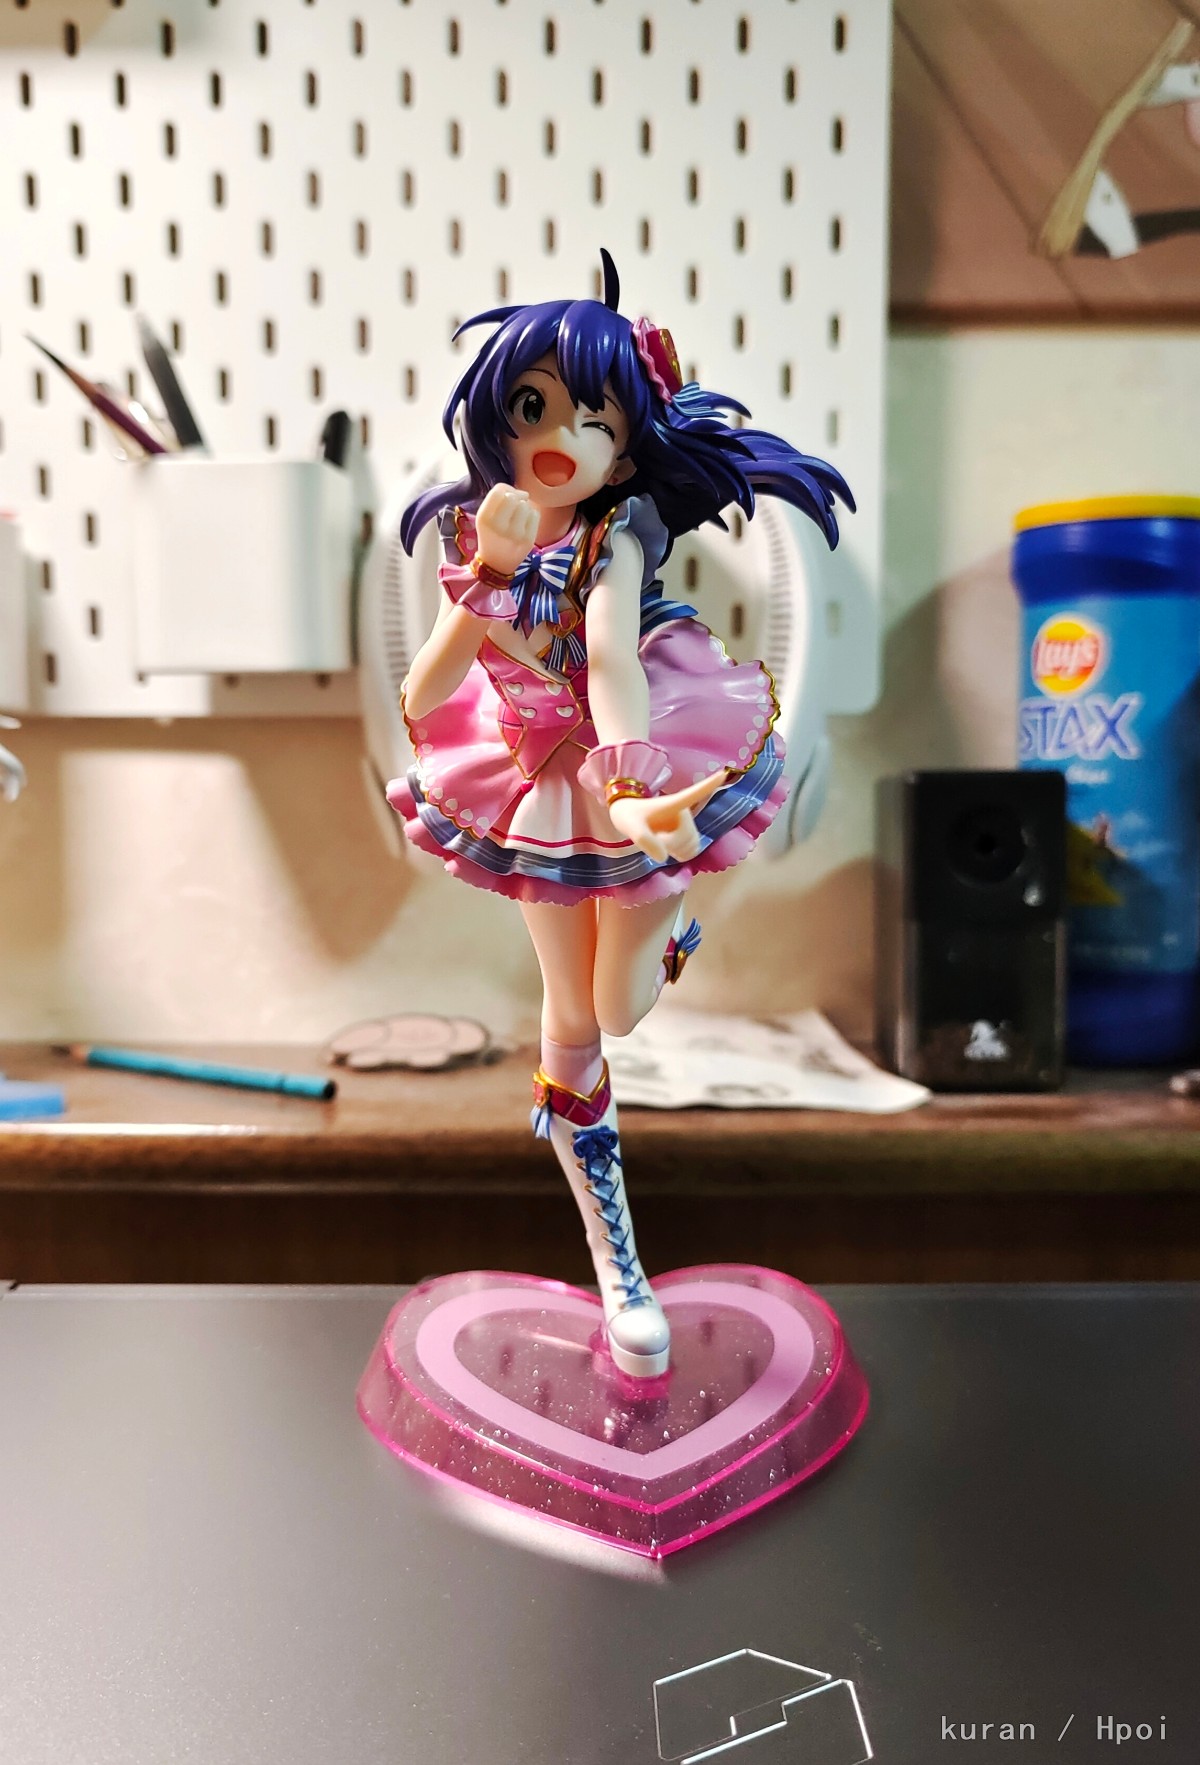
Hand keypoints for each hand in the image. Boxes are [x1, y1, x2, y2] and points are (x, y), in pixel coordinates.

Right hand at [475, 483, 538, 576]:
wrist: (496, 564)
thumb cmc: (491, 534)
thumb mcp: (485, 516)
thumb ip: (497, 499)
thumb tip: (522, 492)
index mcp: (484, 518)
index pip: (498, 491)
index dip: (505, 489)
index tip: (506, 496)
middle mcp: (498, 526)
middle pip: (513, 497)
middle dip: (516, 498)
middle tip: (515, 506)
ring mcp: (514, 534)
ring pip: (525, 505)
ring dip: (524, 508)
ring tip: (519, 518)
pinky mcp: (528, 540)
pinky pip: (535, 515)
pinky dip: (531, 516)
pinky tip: (525, 524)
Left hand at [607, 770, 728, 862]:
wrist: (629, 819)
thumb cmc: (629, 816)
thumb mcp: (630, 827)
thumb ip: (643, 840)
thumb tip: (663, 857)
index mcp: (674, 803)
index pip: (695, 793)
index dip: (710, 784)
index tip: (725, 772)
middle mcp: (685, 812)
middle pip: (687, 837)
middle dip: (671, 843)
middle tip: (653, 838)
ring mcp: (687, 825)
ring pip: (692, 846)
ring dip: (676, 850)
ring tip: (659, 841)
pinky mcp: (687, 835)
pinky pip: (693, 851)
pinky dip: (681, 855)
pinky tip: (669, 850)